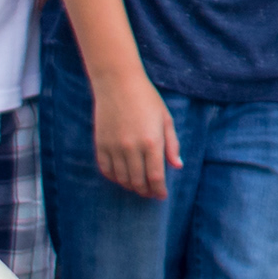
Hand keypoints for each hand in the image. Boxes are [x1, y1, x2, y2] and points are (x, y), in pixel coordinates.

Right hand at [92, 64, 178, 199]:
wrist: (118, 83)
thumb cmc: (146, 99)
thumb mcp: (165, 119)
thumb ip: (172, 144)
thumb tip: (177, 166)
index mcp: (152, 142)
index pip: (156, 178)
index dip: (159, 191)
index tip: (162, 195)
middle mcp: (132, 148)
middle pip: (138, 182)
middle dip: (146, 191)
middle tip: (150, 193)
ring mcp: (114, 147)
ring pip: (122, 179)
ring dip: (131, 186)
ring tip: (138, 186)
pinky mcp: (101, 144)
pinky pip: (106, 169)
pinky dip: (114, 177)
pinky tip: (121, 176)